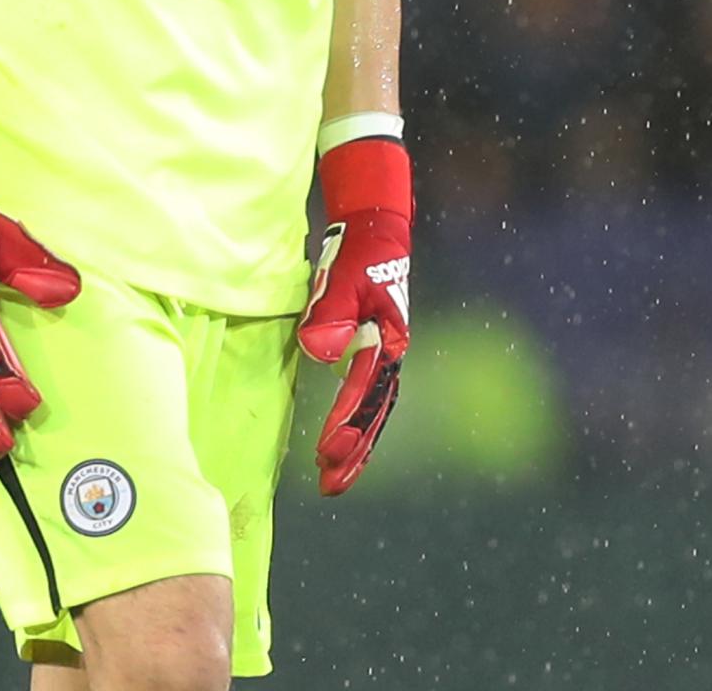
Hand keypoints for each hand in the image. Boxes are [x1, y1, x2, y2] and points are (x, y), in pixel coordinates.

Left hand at [297, 137, 411, 495]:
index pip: (365, 387)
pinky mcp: (373, 349)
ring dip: (357, 445)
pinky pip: (367, 396)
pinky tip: (340, 444)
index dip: (346, 420)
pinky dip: (356, 423)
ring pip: (374, 409)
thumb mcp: (341, 275)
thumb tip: (321, 352)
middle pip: (375, 410)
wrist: (376, 226)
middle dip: (354, 450)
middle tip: (330, 484)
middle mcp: (391, 351)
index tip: (327, 450)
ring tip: (334, 480)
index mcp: (389, 337)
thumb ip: (330, 311)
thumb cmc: (359, 250)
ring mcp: (384, 352)